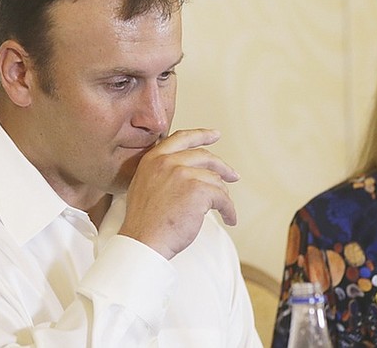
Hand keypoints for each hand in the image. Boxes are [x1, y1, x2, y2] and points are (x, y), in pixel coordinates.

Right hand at [118, 128, 238, 259]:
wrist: (143, 242)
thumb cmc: (145, 222)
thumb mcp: (145, 186)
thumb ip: (162, 172)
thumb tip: (188, 170)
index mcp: (153, 159)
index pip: (181, 138)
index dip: (201, 135)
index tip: (215, 134)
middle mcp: (167, 162)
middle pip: (205, 156)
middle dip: (222, 167)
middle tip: (233, 175)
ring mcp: (183, 174)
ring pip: (215, 180)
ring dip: (223, 197)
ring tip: (224, 209)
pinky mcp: (198, 190)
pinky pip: (222, 198)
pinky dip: (229, 210)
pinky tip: (229, 218)